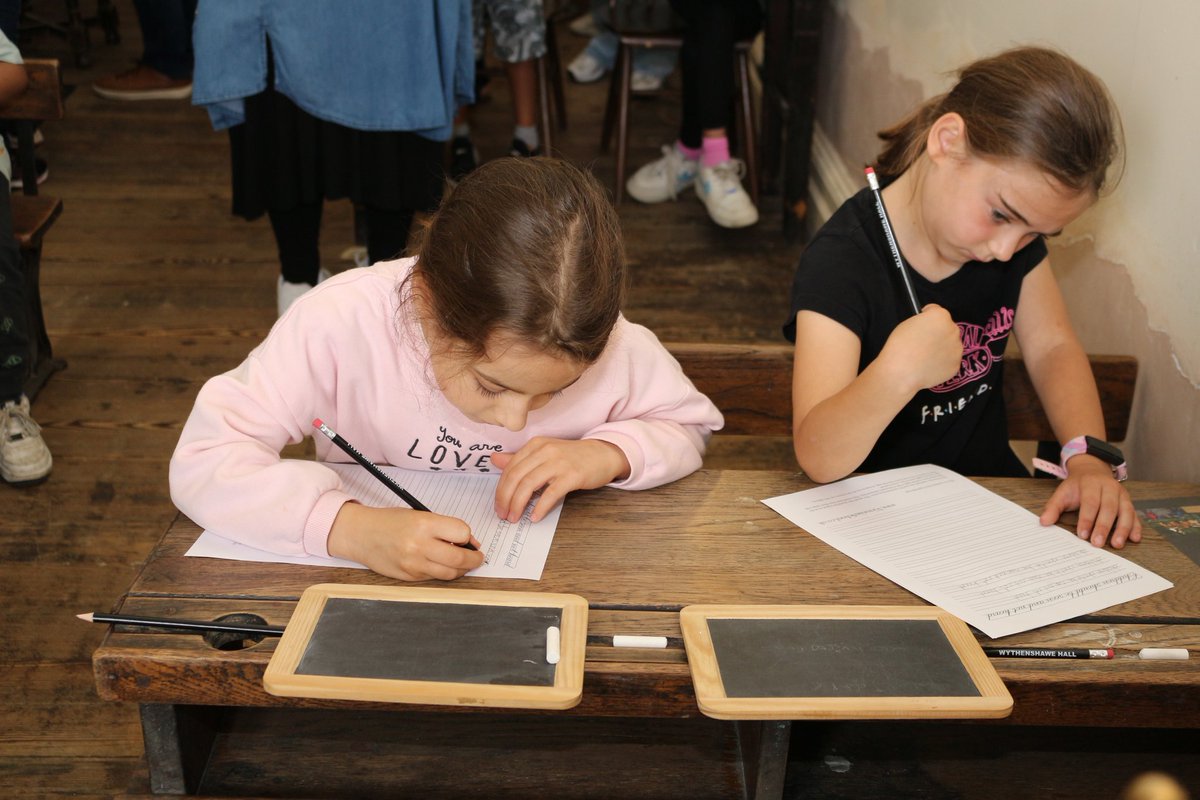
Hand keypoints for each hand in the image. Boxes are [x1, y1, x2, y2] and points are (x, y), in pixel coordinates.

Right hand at [326, 502, 482, 580]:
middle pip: (460, 558)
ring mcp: (413, 564)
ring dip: (462, 570)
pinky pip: (435, 578)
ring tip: (463, 563)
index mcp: (424, 524)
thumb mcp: (418, 515)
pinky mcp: (409, 577)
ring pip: (450, 573)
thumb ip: (444, 527)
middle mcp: (419, 545)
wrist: (361, 535)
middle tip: (478, 557)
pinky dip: (443, 573)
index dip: (468, 536)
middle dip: (474, 559)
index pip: (462, 532)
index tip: (468, 538)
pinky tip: (441, 566)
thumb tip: (470, 543)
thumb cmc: (391, 522)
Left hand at [491, 437, 630, 522]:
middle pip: (516, 476)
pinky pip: (551, 493)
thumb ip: (519, 458)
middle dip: (506, 498)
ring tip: (514, 518)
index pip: (510, 468)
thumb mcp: (544, 453)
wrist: (603, 454)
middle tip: (503, 515)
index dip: (501, 489)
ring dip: (518, 504)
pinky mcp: (572, 475)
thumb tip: (494, 460)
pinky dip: (540, 506)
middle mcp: (545, 451)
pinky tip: (535, 517)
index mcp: (535, 445)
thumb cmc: (572, 457)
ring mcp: (559, 462)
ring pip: (529, 484)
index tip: (498, 505)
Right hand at [881, 304, 961, 392]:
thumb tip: (929, 327)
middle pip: (946, 327)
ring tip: (925, 356)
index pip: (936, 311)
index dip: (926, 316)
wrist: (901, 373)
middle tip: (922, 342)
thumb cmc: (900, 346)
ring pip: (950, 344)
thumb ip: (923, 322)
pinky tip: (928, 366)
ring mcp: (957, 349)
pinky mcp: (956, 365)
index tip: (920, 324)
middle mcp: (953, 330)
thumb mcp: (907, 324)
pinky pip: (949, 360)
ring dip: (941, 347)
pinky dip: (942, 362)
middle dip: (937, 332)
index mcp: (940, 316)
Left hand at [1039, 455, 1140, 547]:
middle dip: (1103, 527)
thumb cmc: (1076, 486)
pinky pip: (1135, 514)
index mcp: (1091, 484)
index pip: (1090, 502)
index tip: (1082, 535)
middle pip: (1109, 508)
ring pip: (1126, 511)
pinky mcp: (1129, 502)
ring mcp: (1122, 494)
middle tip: (1098, 543)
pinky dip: (1136, 527)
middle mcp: (1109, 488)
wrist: (1092, 470)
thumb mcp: (1062, 492)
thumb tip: (1043, 522)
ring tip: (1117, 544)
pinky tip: (1135, 539)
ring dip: (1123, 529)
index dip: (1087, 519)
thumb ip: (1053, 507)